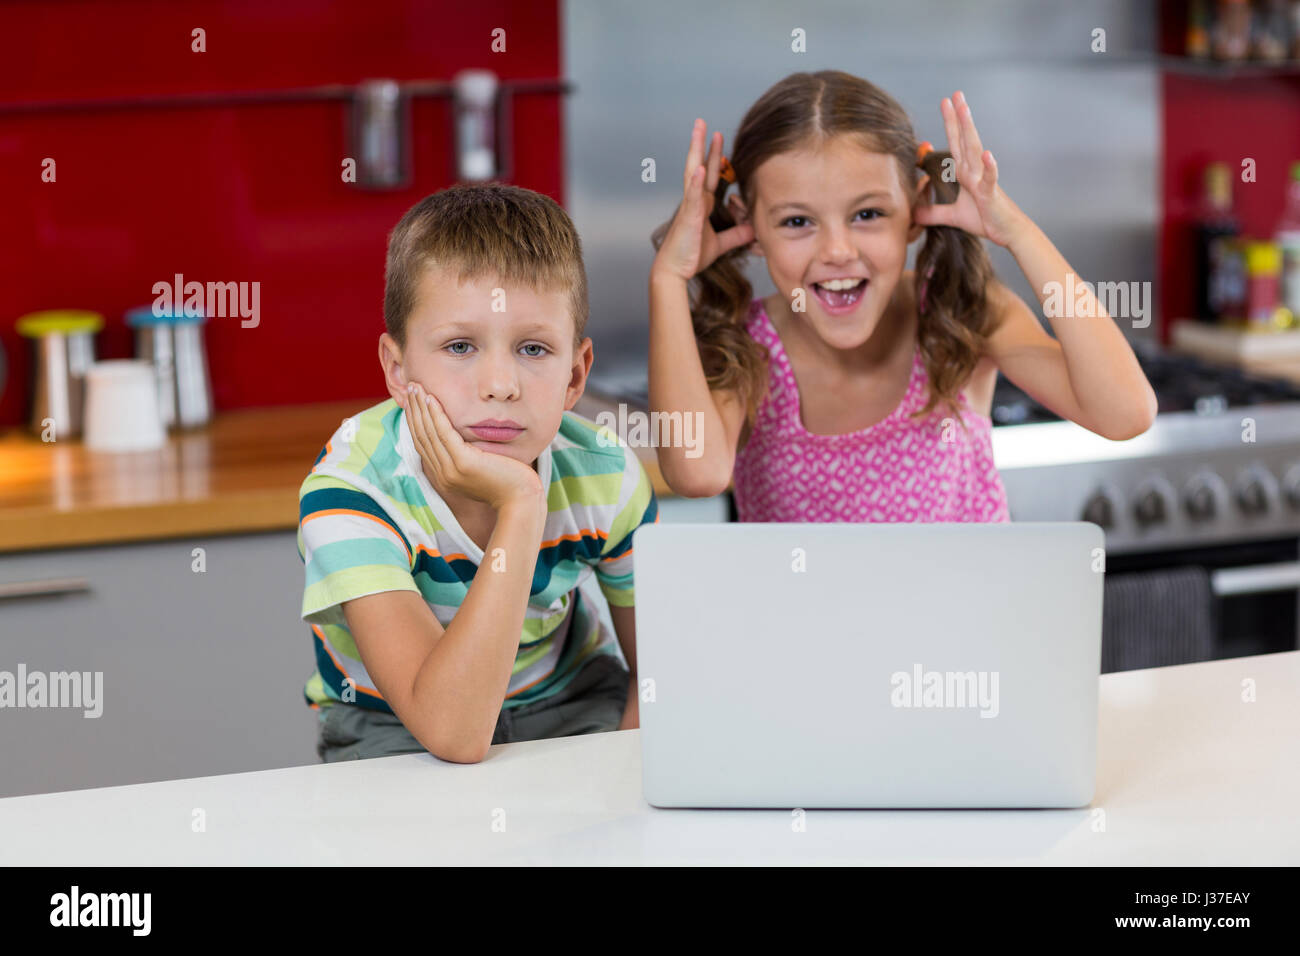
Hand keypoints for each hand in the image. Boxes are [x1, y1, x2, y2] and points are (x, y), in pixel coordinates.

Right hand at [404, 382, 544, 515]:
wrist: (521, 499)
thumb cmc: (509, 482)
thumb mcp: (482, 467)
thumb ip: (468, 456)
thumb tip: (464, 438)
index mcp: (445, 476)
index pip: (423, 444)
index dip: (415, 420)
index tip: (413, 400)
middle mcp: (443, 474)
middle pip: (421, 437)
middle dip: (414, 410)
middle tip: (411, 386)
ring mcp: (451, 470)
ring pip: (429, 433)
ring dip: (420, 408)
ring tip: (417, 387)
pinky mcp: (463, 464)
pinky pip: (444, 434)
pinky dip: (435, 415)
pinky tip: (431, 399)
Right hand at [651, 118, 755, 281]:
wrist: (674, 271)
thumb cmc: (692, 256)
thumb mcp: (721, 244)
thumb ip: (737, 234)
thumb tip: (754, 229)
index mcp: (702, 204)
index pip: (711, 175)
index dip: (715, 157)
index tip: (719, 138)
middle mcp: (695, 201)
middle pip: (700, 166)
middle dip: (703, 144)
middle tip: (703, 123)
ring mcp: (690, 207)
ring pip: (694, 173)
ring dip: (696, 151)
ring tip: (699, 131)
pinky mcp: (689, 217)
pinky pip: (693, 197)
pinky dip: (697, 182)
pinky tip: (701, 169)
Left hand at [913, 91, 1025, 248]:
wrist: (1008, 232)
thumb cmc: (985, 219)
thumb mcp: (952, 217)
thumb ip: (933, 213)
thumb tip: (914, 215)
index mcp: (966, 173)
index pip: (955, 144)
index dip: (950, 124)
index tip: (945, 103)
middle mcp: (974, 171)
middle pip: (964, 139)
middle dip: (958, 117)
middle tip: (955, 94)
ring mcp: (983, 180)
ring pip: (974, 150)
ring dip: (969, 129)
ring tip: (965, 109)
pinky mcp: (991, 194)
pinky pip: (990, 178)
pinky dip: (989, 166)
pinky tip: (987, 153)